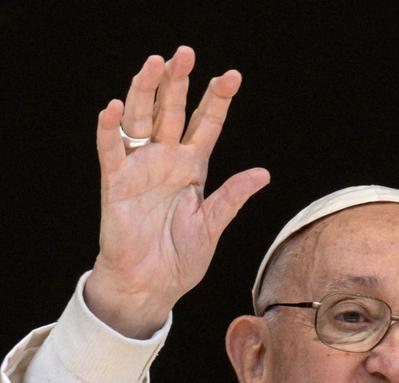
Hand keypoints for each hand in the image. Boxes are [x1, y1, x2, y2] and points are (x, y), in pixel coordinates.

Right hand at [85, 46, 269, 337]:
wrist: (152, 286)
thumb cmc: (180, 259)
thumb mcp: (213, 225)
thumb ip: (233, 196)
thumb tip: (263, 173)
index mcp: (192, 170)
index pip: (206, 126)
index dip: (217, 101)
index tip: (232, 76)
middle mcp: (165, 161)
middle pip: (171, 111)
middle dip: (179, 82)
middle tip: (186, 53)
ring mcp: (139, 169)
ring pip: (140, 119)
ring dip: (145, 91)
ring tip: (155, 64)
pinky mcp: (115, 184)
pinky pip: (110, 149)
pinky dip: (109, 128)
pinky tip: (113, 106)